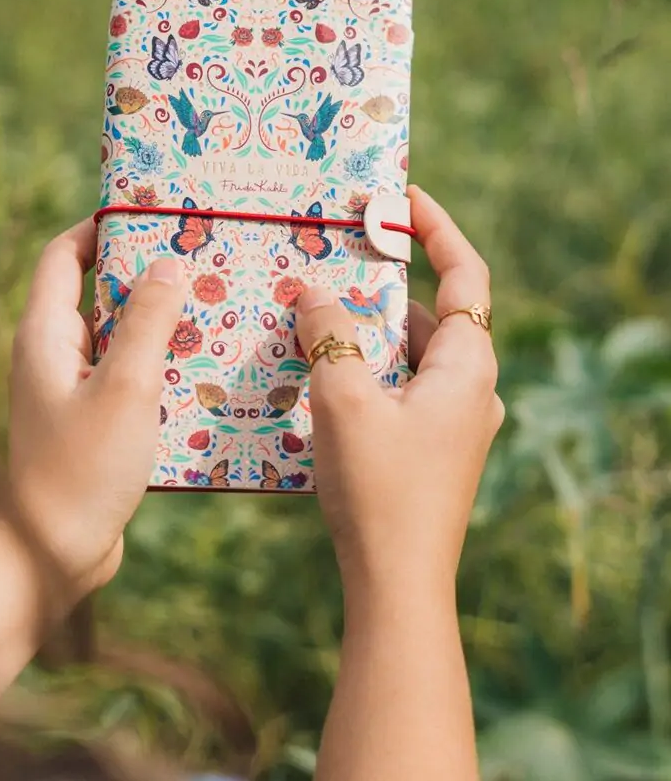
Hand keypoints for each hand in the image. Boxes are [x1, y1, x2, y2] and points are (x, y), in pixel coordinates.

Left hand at [6, 218, 186, 596]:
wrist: (53, 558)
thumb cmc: (83, 468)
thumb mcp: (125, 387)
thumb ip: (147, 322)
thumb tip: (167, 265)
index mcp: (44, 335)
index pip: (62, 255)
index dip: (99, 227)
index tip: (149, 213)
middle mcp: (50, 355)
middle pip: (96, 292)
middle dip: (143, 274)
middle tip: (197, 259)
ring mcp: (69, 390)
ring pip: (116, 338)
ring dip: (158, 323)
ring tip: (211, 308)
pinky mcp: (90, 422)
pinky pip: (126, 376)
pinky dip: (158, 365)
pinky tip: (202, 369)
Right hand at [295, 185, 503, 593]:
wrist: (396, 583)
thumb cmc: (378, 487)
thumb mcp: (344, 397)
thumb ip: (328, 334)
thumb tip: (313, 294)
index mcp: (466, 367)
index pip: (466, 276)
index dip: (437, 229)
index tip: (400, 198)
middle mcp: (468, 389)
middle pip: (432, 313)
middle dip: (384, 282)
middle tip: (336, 255)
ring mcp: (450, 422)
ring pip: (408, 353)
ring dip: (366, 328)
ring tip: (313, 308)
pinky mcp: (427, 448)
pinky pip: (397, 386)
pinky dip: (364, 367)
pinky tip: (318, 369)